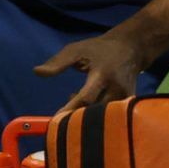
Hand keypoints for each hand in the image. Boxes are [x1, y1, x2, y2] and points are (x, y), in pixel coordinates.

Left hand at [34, 33, 148, 113]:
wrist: (131, 48)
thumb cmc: (99, 49)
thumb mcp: (77, 50)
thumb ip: (57, 62)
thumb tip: (37, 72)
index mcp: (102, 74)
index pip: (86, 98)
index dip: (71, 109)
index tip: (56, 118)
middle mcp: (116, 88)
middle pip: (95, 112)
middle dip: (77, 118)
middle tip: (61, 118)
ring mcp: (125, 97)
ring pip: (103, 117)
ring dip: (85, 116)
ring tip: (73, 101)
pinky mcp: (129, 103)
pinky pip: (111, 116)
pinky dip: (97, 115)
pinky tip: (86, 106)